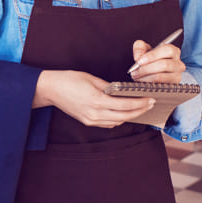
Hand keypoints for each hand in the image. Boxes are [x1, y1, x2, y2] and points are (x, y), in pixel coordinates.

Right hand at [33, 70, 153, 127]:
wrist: (51, 89)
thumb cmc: (69, 80)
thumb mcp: (91, 78)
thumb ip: (109, 87)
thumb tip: (122, 91)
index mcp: (97, 100)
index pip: (125, 105)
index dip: (140, 103)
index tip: (150, 99)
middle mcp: (95, 113)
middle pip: (124, 117)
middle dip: (140, 111)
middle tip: (150, 104)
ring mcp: (91, 120)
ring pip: (117, 122)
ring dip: (130, 116)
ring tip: (140, 108)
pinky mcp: (87, 121)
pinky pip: (108, 124)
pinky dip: (118, 119)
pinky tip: (123, 112)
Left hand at [129, 39, 184, 83]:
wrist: (155, 72)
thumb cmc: (151, 59)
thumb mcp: (145, 49)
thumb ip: (140, 47)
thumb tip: (138, 57)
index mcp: (173, 51)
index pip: (167, 50)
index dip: (153, 55)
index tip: (140, 61)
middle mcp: (178, 63)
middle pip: (165, 65)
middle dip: (146, 68)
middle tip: (135, 71)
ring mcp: (177, 76)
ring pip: (161, 76)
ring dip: (145, 77)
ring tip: (136, 76)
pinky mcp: (172, 86)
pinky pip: (159, 85)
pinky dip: (148, 83)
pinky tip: (142, 80)